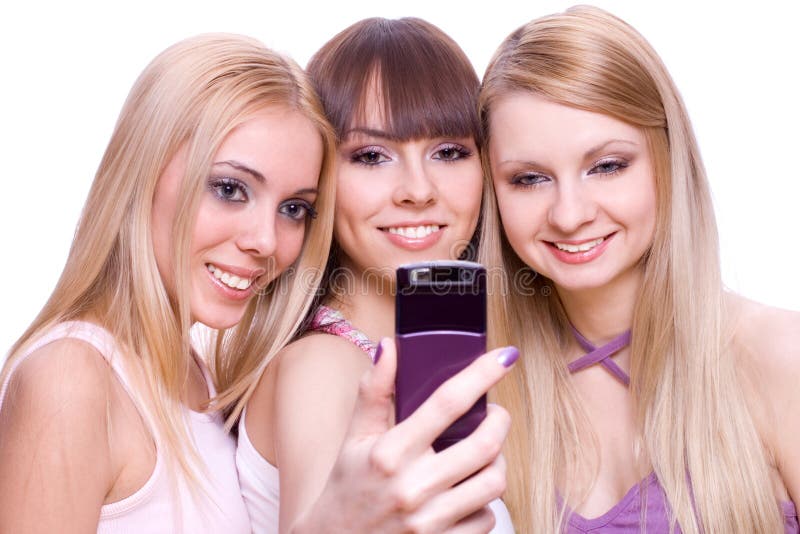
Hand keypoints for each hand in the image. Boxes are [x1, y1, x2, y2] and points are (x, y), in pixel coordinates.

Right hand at [295, 338, 517, 533]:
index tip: (505, 357)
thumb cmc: (347, 488)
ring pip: (493, 482)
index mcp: (390, 453)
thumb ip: (374, 392)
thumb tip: (389, 347)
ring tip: (484, 453)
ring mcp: (430, 521)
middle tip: (494, 414)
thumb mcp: (354, 438)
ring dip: (497, 461)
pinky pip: (487, 517)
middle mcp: (412, 487)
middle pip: (484, 445)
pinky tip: (467, 491)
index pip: (447, 403)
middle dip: (500, 422)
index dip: (481, 375)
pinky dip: (484, 501)